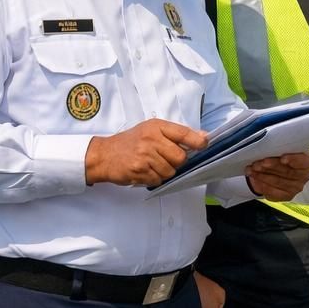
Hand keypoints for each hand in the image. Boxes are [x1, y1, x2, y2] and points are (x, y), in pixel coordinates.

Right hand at [84, 119, 208, 186]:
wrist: (104, 155)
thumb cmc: (130, 142)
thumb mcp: (151, 130)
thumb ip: (176, 133)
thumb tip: (203, 137)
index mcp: (156, 127)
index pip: (184, 133)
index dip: (198, 141)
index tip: (204, 145)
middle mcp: (151, 140)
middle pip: (180, 157)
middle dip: (177, 162)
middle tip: (165, 158)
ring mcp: (144, 156)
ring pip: (170, 171)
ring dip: (165, 172)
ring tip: (152, 164)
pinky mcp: (138, 171)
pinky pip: (158, 180)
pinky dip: (154, 178)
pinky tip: (145, 171)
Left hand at [245, 150, 308, 200]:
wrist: (278, 170)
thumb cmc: (281, 156)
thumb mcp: (284, 149)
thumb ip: (281, 148)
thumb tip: (269, 147)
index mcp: (307, 160)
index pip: (303, 161)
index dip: (293, 160)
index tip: (282, 158)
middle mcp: (305, 175)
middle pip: (287, 171)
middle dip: (271, 167)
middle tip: (258, 163)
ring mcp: (296, 187)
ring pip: (278, 181)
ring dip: (262, 175)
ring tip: (251, 169)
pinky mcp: (287, 196)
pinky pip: (272, 192)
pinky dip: (261, 185)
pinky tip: (254, 179)